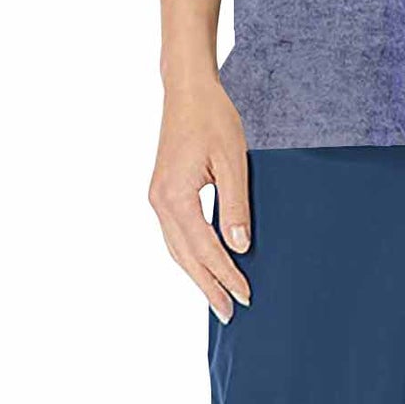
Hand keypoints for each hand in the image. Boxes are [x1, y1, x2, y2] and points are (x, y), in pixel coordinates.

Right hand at [148, 76, 252, 319]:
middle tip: (231, 313)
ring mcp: (158, 198)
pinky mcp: (163, 192)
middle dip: (208, 286)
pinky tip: (205, 264)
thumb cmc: (213, 118)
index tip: (246, 295)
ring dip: (198, 274)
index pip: (204, 248)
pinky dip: (191, 254)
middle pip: (185, 257)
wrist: (187, 90)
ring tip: (219, 297)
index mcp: (175, 196)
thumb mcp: (233, 159)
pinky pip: (176, 234)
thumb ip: (234, 205)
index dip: (225, 274)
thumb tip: (239, 246)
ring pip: (177, 249)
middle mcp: (160, 202)